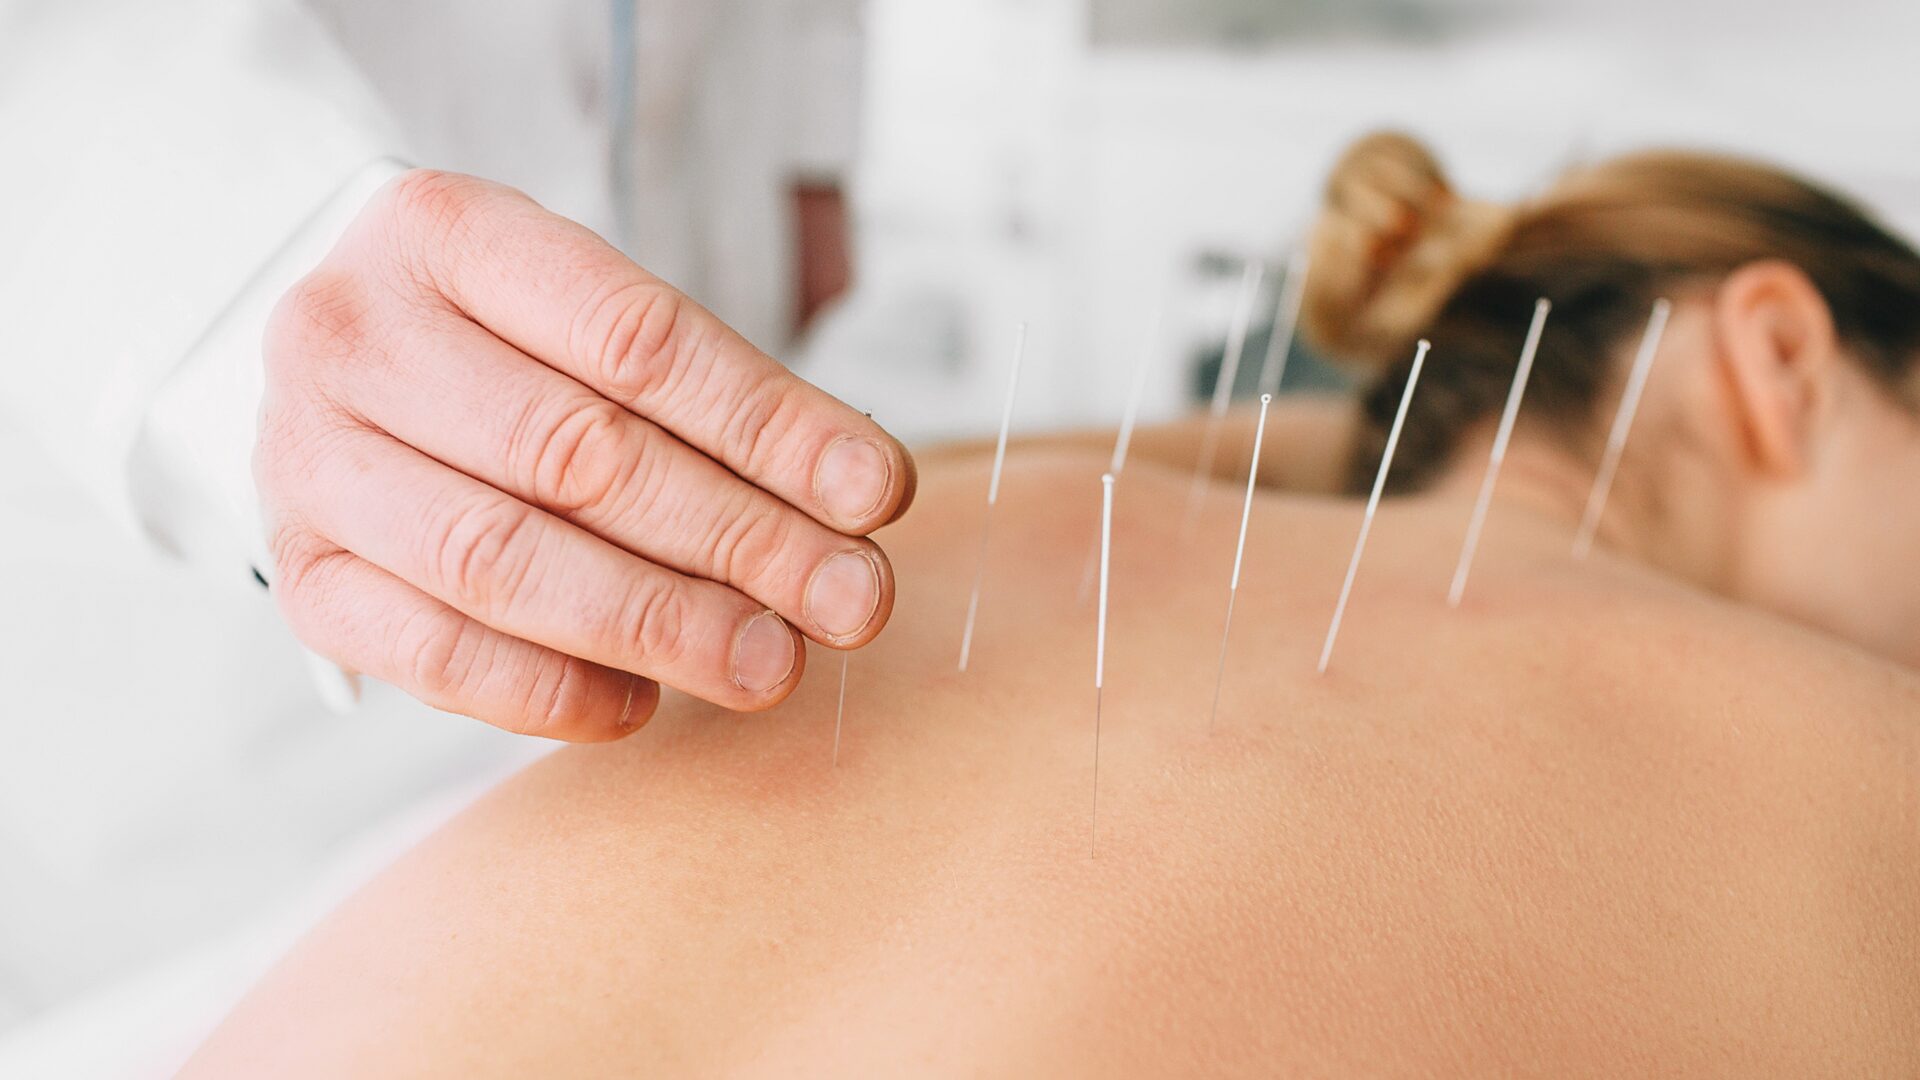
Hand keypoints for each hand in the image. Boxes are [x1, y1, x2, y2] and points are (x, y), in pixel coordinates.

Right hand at [257, 170, 914, 739]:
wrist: (342, 365)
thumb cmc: (504, 339)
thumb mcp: (591, 312)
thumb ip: (711, 396)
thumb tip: (856, 502)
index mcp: (443, 233)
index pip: (634, 338)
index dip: (768, 425)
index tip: (874, 493)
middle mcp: (352, 338)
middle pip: (576, 454)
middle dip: (738, 538)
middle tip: (850, 598)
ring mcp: (308, 462)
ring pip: (503, 561)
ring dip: (660, 624)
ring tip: (773, 662)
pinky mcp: (302, 576)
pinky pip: (433, 655)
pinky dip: (551, 691)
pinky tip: (644, 702)